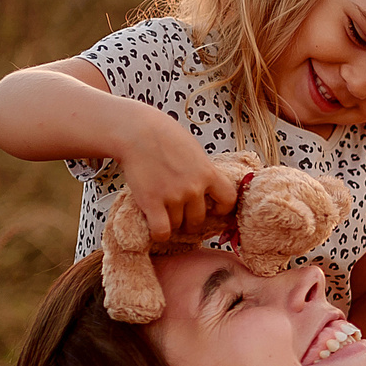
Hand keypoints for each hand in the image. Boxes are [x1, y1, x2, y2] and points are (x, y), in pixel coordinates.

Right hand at [117, 122, 239, 241]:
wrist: (137, 131)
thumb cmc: (163, 136)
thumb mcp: (194, 151)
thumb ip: (202, 170)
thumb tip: (207, 187)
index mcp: (208, 172)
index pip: (228, 200)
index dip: (221, 208)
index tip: (211, 208)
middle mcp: (194, 187)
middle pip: (198, 219)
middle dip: (189, 220)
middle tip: (179, 214)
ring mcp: (174, 196)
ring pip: (177, 225)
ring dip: (171, 222)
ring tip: (162, 211)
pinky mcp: (152, 202)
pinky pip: (161, 231)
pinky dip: (158, 233)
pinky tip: (154, 226)